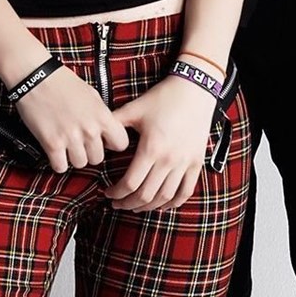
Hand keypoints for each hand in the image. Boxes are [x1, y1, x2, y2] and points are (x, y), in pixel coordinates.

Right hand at [16, 66, 128, 173]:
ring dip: (73, 157)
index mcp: (102, 115)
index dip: (112, 143)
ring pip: (80, 164)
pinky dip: (57, 162)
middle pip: (98, 158)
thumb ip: (101, 115)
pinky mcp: (52, 144)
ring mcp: (71, 138)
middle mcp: (89, 129)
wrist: (36, 77)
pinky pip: (60, 167)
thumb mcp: (92, 95)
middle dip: (89, 152)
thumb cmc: (62, 82)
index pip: (121, 143)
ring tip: (66, 145)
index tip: (103, 141)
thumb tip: (106, 131)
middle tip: (79, 142)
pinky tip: (55, 151)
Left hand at [107, 76, 215, 211]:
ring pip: (165, 197)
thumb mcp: (134, 108)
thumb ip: (114, 124)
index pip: (130, 183)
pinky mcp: (197, 162)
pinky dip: (173, 203)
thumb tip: (98, 137)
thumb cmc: (163, 98)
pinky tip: (162, 205)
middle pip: (146, 195)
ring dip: (148, 207)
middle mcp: (169, 160)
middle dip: (128, 203)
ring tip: (135, 206)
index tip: (108, 193)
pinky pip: (186, 191)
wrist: (195, 90)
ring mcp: (185, 163)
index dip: (116, 193)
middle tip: (117, 204)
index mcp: (151, 148)